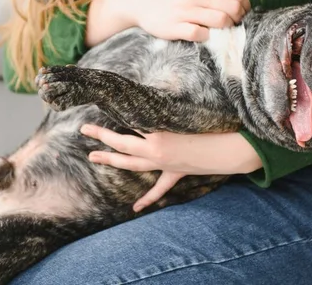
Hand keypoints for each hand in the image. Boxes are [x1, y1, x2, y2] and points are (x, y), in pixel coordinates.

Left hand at [80, 124, 261, 211]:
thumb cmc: (207, 125)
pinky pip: (159, 189)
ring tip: (94, 157)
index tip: (88, 123)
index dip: (105, 128)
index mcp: (157, 136)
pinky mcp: (175, 173)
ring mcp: (165, 165)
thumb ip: (159, 110)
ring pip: (133, 166)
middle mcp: (156, 152)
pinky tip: (135, 208)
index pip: (124, 130)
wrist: (227, 148)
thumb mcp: (181, 114)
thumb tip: (139, 103)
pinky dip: (147, 198)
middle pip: (122, 147)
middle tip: (84, 131)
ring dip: (114, 161)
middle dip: (103, 139)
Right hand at [91, 0, 250, 42]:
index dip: (245, 8)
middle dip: (238, 20)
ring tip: (219, 31)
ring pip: (221, 21)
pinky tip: (201, 34)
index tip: (241, 15)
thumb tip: (239, 5)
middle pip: (233, 9)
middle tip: (232, 26)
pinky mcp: (175, 27)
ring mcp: (185, 11)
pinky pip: (200, 34)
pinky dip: (205, 36)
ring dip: (225, 29)